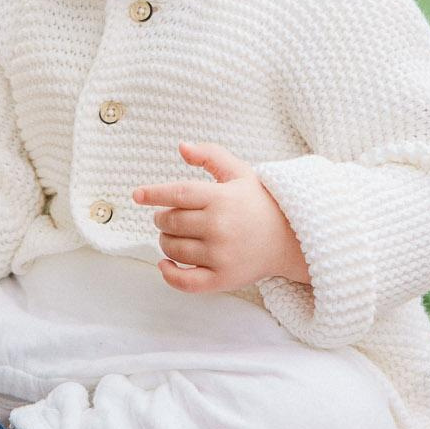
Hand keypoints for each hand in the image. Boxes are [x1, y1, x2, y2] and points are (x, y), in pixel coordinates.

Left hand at [133, 142, 308, 293]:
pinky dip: (169, 274)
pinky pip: (186, 281)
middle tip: (167, 217)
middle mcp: (220, 227)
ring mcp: (221, 255)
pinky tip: (165, 264)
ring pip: (173, 249)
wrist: (292, 239)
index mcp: (222, 198)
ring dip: (165, 241)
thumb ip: (211, 156)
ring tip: (173, 235)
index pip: (178, 194)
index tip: (137, 195)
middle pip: (171, 222)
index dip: (153, 194)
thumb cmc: (259, 203)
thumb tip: (182, 146)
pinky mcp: (223, 278)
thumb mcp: (240, 172)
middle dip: (162, 218)